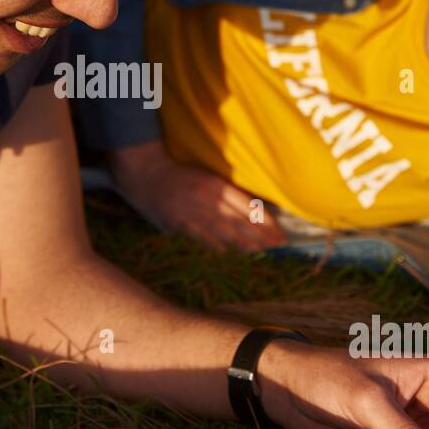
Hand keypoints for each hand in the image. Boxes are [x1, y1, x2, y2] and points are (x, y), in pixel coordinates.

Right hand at [108, 140, 287, 251]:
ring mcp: (194, 214)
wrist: (148, 175)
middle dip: (262, 237)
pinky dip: (219, 247)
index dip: (267, 222)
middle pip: (242, 223)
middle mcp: (209, 200)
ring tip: (260, 251)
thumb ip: (228, 192)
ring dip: (245, 245)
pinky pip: (204, 239)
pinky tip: (232, 252)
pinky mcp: (180, 224)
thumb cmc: (182, 175)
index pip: (250, 207)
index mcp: (218, 185)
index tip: (280, 233)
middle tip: (278, 246)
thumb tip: (255, 209)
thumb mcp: (207, 177)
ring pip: (226, 234)